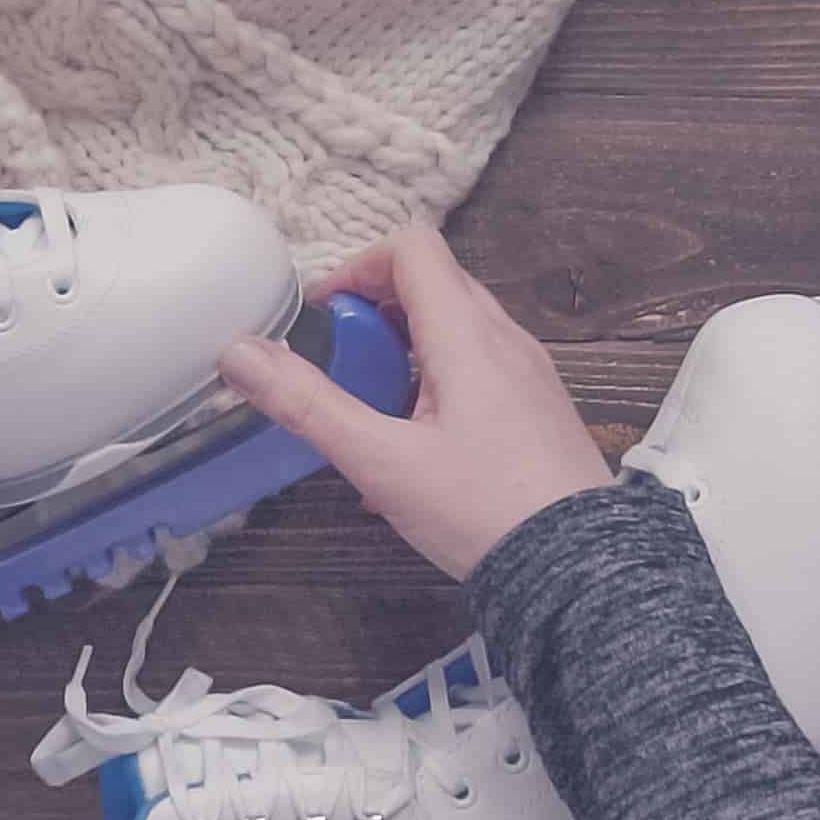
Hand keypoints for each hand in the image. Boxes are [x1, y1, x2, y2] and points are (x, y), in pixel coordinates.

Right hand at [219, 228, 611, 582]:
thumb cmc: (482, 512)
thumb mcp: (380, 461)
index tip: (322, 320)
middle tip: (338, 369)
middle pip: (431, 285)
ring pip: (454, 329)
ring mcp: (527, 372)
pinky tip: (411, 451)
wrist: (579, 571)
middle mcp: (504, 339)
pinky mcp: (536, 407)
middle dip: (373, 315)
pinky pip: (477, 368)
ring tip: (369, 416)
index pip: (411, 249)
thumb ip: (307, 404)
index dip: (356, 268)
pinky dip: (433, 384)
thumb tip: (240, 352)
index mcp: (467, 335)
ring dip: (401, 353)